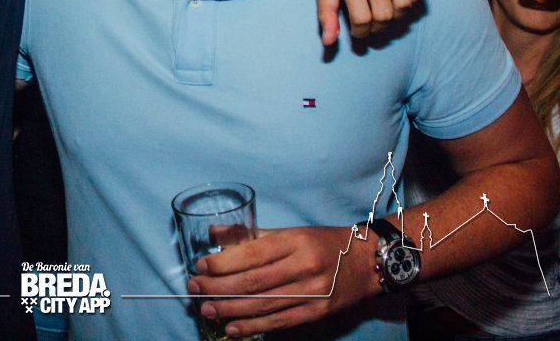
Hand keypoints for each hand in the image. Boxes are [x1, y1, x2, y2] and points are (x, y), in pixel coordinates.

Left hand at [187, 225, 381, 335]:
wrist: (365, 263)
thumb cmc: (322, 243)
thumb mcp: (290, 231)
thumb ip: (252, 235)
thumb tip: (214, 233)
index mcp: (295, 241)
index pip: (253, 253)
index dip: (224, 263)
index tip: (201, 266)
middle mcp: (304, 266)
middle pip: (254, 281)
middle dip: (219, 287)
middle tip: (194, 289)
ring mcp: (312, 292)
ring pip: (264, 304)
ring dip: (230, 309)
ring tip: (206, 309)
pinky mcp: (317, 312)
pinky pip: (280, 321)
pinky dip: (253, 326)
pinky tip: (232, 327)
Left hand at [307, 0, 428, 42]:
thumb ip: (326, 11)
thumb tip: (329, 42)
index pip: (363, 18)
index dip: (363, 32)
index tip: (360, 31)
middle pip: (386, 13)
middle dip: (380, 26)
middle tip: (374, 22)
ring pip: (406, 1)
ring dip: (398, 13)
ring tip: (387, 8)